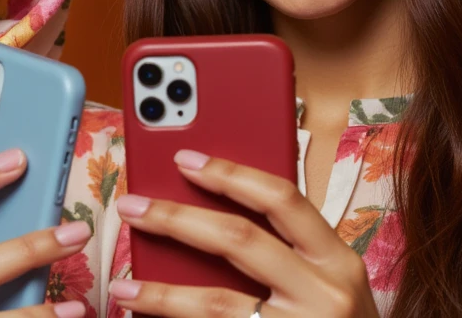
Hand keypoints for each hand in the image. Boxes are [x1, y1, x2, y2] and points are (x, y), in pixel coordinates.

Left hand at [108, 150, 379, 317]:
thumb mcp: (333, 286)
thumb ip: (290, 251)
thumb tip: (211, 213)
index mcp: (338, 262)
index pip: (281, 200)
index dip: (230, 174)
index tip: (185, 159)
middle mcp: (323, 294)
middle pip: (238, 241)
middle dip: (176, 219)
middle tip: (132, 207)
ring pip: (216, 303)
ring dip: (160, 293)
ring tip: (123, 286)